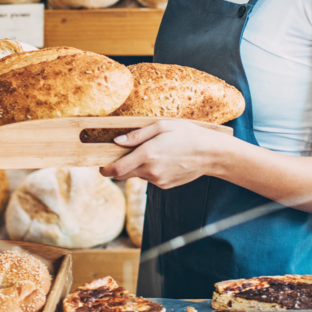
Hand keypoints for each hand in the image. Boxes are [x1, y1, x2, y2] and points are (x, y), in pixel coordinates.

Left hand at [98, 119, 228, 188]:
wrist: (211, 154)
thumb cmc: (187, 135)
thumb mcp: (161, 126)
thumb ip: (137, 135)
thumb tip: (117, 141)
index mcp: (147, 155)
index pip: (116, 170)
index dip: (104, 169)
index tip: (100, 165)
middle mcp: (150, 171)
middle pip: (123, 175)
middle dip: (118, 166)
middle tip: (122, 153)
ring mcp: (158, 180)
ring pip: (137, 175)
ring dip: (137, 166)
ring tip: (152, 151)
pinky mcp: (165, 185)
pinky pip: (150, 178)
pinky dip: (150, 170)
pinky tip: (163, 159)